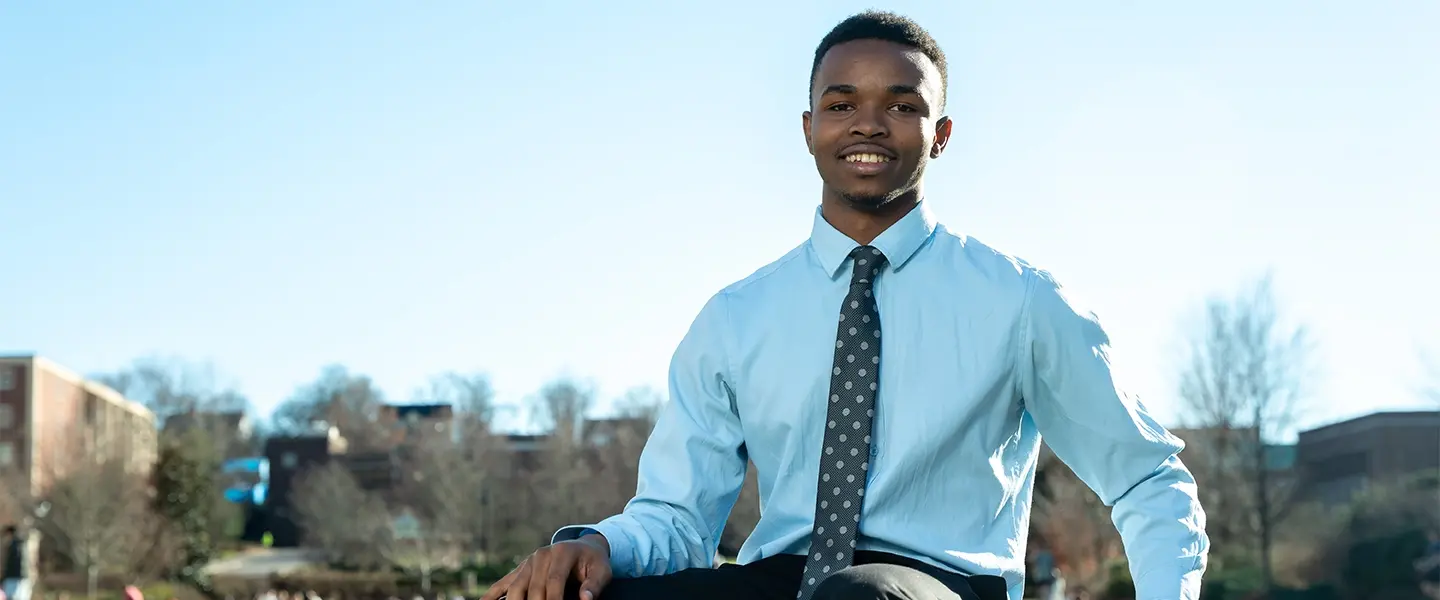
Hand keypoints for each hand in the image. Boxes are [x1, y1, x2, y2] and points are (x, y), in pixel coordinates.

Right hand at [482, 534, 612, 599]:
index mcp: (562, 552)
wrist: (583, 548)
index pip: (554, 580)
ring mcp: (528, 562)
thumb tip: (586, 599)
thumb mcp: (602, 571)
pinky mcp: (520, 570)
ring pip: (516, 587)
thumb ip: (595, 585)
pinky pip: (503, 584)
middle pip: (533, 586)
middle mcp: (541, 555)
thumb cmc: (593, 563)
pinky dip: (492, 596)